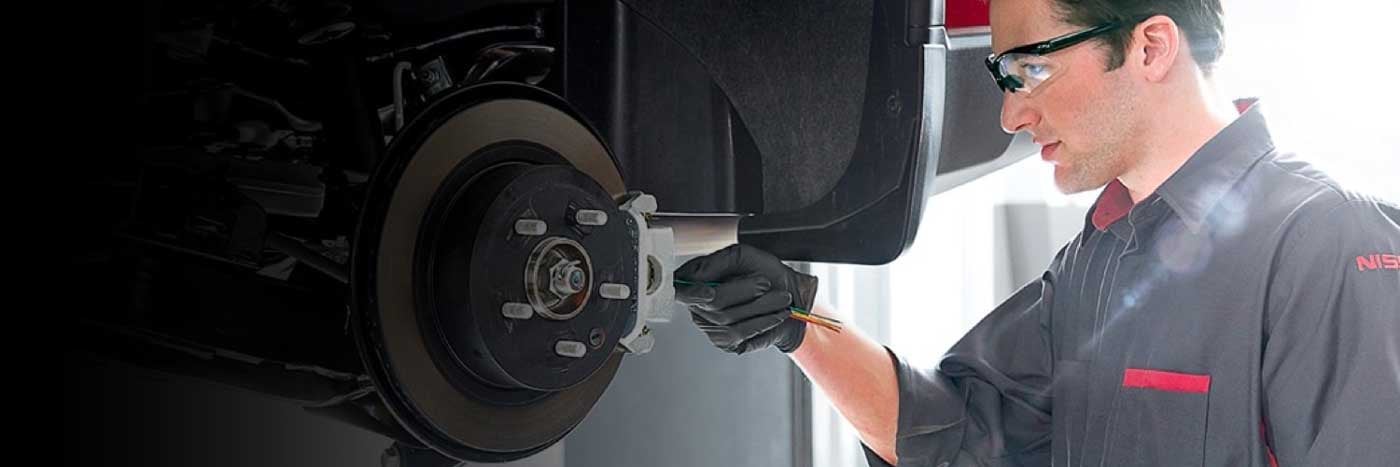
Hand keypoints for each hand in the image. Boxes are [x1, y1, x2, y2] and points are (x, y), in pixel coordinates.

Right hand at [674, 244, 817, 353]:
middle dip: (745, 292)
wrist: (790, 295)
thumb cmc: (764, 272)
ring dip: (761, 307)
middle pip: (713, 303)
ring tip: (780, 298)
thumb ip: (717, 261)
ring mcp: (711, 326)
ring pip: (730, 320)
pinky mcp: (726, 342)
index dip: (692, 293)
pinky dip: (763, 322)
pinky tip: (776, 314)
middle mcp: (698, 305)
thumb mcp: (743, 256)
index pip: (681, 290)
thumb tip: (696, 275)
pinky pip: (741, 335)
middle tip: (765, 284)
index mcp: (696, 280)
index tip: (709, 292)